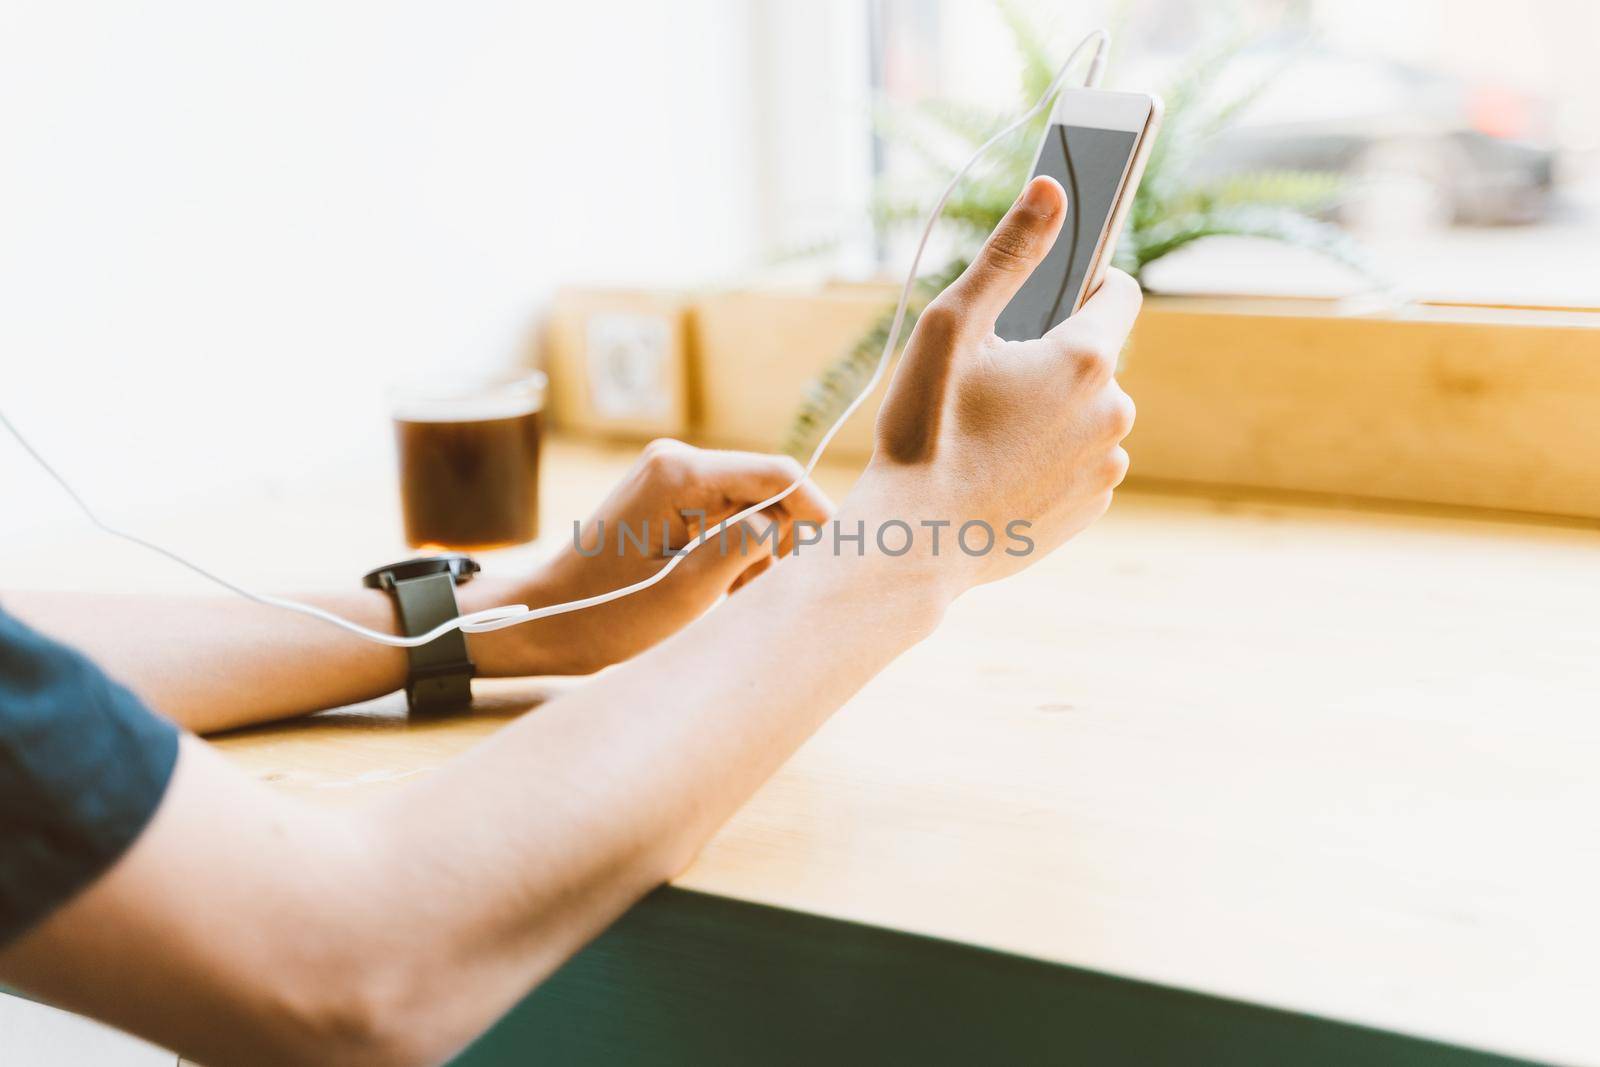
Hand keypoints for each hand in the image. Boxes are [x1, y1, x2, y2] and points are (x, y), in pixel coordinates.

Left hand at [470, 439, 832, 675]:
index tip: (834, 559)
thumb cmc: (605, 614)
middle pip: (767, 489)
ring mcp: (671, 475)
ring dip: (758, 552)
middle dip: (781, 541)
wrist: (546, 619)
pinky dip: (737, 551)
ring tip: (733, 599)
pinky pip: (728, 514)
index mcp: (679, 473)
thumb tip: (788, 523)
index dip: (815, 513)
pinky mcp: (669, 494)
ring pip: (752, 505)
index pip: (778, 474)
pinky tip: (721, 589)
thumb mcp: (683, 594)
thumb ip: (743, 549)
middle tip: (761, 594)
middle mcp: (676, 460)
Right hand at [849, 174, 1139, 592]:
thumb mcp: (951, 326)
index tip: (1047, 296)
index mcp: (1086, 358)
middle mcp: (1114, 411)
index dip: (1083, 283)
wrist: (914, 544)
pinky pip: (1076, 465)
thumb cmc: (925, 431)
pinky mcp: (1090, 509)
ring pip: (1085, 415)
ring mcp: (1106, 466)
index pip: (1118, 291)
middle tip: (985, 383)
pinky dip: (1046, 461)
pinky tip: (997, 473)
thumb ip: (1009, 253)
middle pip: (1095, 359)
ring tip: (985, 436)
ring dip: (1049, 413)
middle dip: (1050, 360)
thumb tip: (1053, 188)